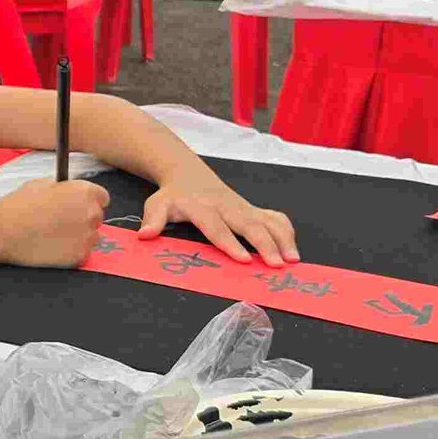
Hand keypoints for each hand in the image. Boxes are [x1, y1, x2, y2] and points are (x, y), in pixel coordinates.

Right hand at [0, 179, 110, 266]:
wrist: (2, 231)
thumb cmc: (18, 205)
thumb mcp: (41, 184)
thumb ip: (62, 188)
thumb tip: (67, 193)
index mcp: (85, 192)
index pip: (102, 198)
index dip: (88, 202)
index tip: (77, 207)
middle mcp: (92, 214)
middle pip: (97, 218)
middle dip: (82, 219)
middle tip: (60, 222)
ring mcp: (87, 237)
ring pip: (91, 237)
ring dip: (78, 237)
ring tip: (54, 236)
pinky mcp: (79, 257)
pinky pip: (82, 254)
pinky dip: (70, 252)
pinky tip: (52, 247)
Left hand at [141, 173, 298, 264]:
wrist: (188, 175)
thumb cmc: (173, 195)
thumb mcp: (157, 204)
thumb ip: (152, 219)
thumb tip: (144, 235)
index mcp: (202, 207)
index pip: (217, 227)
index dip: (230, 243)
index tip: (243, 259)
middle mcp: (226, 206)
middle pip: (249, 225)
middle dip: (265, 244)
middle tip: (277, 264)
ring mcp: (242, 206)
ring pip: (267, 220)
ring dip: (282, 239)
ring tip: (293, 259)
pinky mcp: (252, 208)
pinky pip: (274, 217)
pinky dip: (286, 230)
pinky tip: (293, 247)